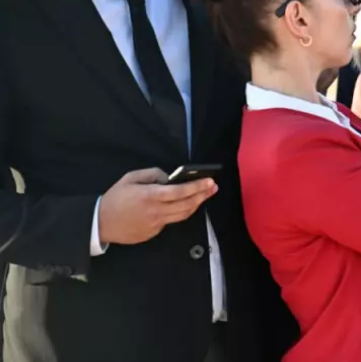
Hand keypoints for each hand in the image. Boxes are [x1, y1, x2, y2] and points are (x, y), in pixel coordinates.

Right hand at [98, 168, 217, 245]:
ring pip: (182, 215)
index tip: (209, 181)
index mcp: (149, 196)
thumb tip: (169, 178)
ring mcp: (155, 224)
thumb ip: (152, 174)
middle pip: (186, 205)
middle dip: (202, 195)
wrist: (100, 224)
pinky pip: (170, 222)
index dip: (197, 187)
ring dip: (196, 205)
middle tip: (213, 187)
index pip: (179, 192)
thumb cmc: (114, 198)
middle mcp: (155, 212)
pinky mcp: (153, 233)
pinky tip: (183, 205)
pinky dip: (179, 213)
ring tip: (204, 195)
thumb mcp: (130, 178)